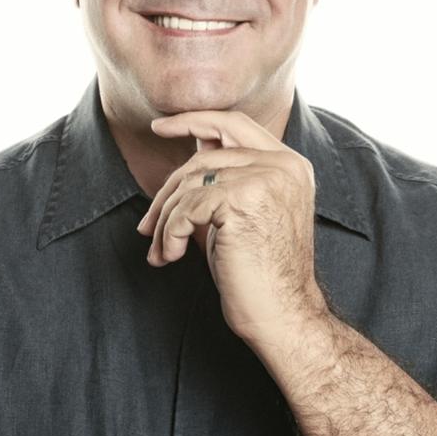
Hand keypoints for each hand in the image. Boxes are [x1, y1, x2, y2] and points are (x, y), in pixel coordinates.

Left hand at [137, 111, 324, 341]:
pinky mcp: (243, 199)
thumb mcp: (246, 214)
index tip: (159, 127)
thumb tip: (190, 155)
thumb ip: (228, 179)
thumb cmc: (261, 273)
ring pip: (190, 183)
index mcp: (290, 164)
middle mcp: (283, 164)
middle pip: (204, 155)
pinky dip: (169, 233)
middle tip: (146, 224)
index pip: (234, 123)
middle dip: (168, 189)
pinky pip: (186, 207)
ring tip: (162, 250)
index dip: (193, 120)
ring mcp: (266, 178)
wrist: (283, 315)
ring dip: (165, 220)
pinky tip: (172, 256)